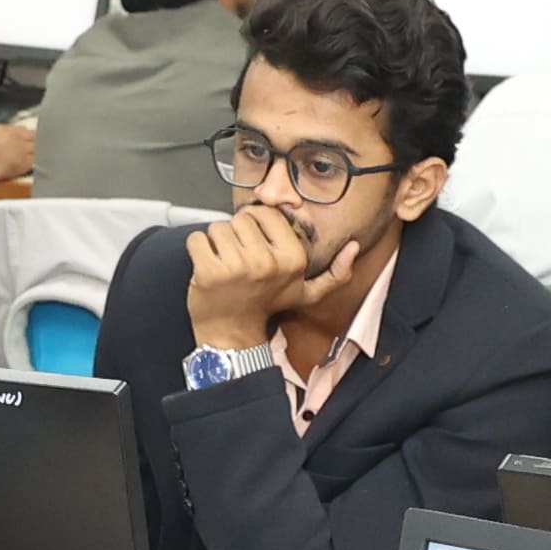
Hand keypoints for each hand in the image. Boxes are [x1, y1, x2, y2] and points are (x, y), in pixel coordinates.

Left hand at [183, 204, 343, 350]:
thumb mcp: (305, 293)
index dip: (256, 227)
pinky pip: (197, 240)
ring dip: (216, 244)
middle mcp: (267, 261)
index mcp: (292, 259)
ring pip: (218, 228)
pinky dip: (198, 251)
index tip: (256, 247)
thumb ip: (334, 274)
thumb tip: (353, 248)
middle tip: (239, 260)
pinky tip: (208, 268)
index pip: (266, 214)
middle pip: (240, 219)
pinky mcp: (210, 271)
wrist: (232, 335)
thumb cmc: (265, 308)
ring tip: (225, 265)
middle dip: (236, 236)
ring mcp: (237, 267)